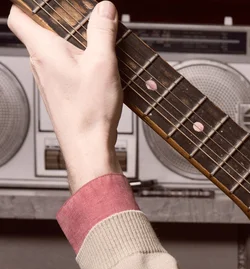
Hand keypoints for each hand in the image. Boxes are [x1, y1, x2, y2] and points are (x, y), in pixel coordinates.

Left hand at [8, 2, 122, 192]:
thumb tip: (104, 8)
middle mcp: (40, 63)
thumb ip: (102, 32)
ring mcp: (48, 81)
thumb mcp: (103, 64)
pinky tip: (97, 74)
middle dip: (62, 25)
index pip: (19, 15)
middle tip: (86, 24)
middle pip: (40, 32)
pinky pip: (64, 71)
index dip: (29, 4)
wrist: (88, 147)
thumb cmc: (88, 111)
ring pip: (54, 53)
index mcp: (43, 48)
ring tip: (96, 50)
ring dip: (73, 47)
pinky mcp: (59, 94)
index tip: (52, 6)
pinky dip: (78, 67)